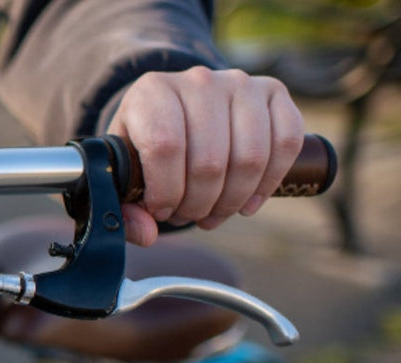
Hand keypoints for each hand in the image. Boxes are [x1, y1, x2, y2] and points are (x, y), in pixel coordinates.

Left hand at [107, 66, 304, 246]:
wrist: (176, 106)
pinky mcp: (273, 91)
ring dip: (232, 200)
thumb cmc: (145, 143)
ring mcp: (240, 83)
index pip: (165, 147)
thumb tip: (148, 234)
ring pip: (250, 157)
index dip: (166, 191)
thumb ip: (124, 207)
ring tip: (213, 213)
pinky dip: (269, 182)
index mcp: (152, 92)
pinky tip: (247, 203)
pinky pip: (287, 142)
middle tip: (189, 216)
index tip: (161, 211)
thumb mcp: (124, 169)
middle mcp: (198, 81)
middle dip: (199, 204)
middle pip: (210, 161)